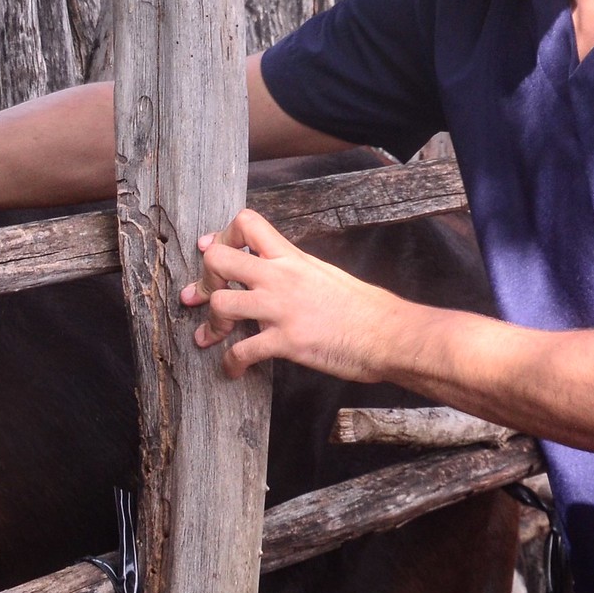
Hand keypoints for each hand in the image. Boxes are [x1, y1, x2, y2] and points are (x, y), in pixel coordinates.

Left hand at [180, 208, 426, 381]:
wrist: (389, 334)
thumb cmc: (364, 307)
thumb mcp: (325, 273)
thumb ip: (294, 269)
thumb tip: (274, 270)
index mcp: (292, 257)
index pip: (246, 222)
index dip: (222, 235)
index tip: (212, 251)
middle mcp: (281, 277)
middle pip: (218, 259)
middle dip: (204, 279)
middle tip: (204, 297)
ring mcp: (282, 309)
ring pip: (221, 304)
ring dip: (212, 325)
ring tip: (214, 337)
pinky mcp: (286, 342)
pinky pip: (242, 352)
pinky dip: (230, 364)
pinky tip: (233, 370)